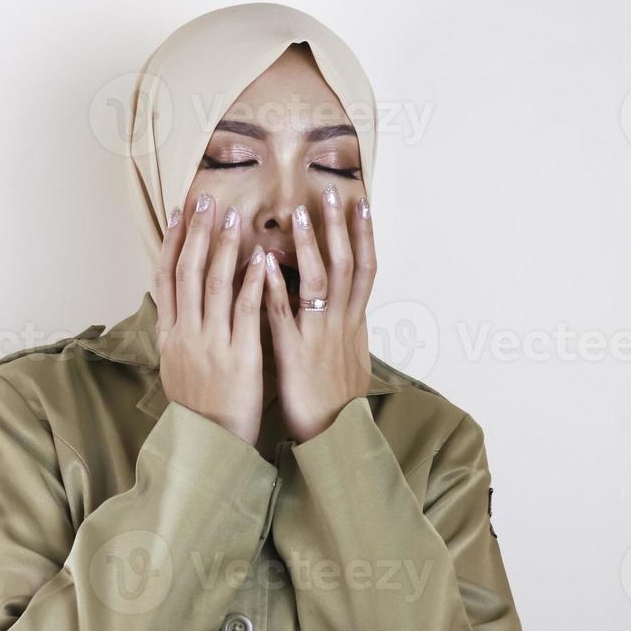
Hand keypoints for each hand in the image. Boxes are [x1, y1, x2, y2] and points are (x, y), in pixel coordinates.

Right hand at [153, 192, 268, 444]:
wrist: (208, 444)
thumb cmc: (200, 409)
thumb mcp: (177, 368)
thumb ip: (180, 334)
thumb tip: (179, 306)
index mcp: (170, 335)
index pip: (166, 277)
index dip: (173, 242)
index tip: (180, 213)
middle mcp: (186, 333)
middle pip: (187, 272)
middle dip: (198, 232)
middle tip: (207, 199)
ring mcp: (211, 343)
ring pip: (214, 284)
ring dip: (224, 246)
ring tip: (235, 215)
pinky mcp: (239, 355)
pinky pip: (246, 311)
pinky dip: (252, 281)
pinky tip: (261, 258)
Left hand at [262, 185, 374, 442]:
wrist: (334, 437)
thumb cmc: (336, 401)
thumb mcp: (350, 358)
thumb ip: (345, 328)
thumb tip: (347, 305)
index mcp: (355, 323)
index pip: (366, 270)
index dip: (364, 236)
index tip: (361, 205)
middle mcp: (343, 324)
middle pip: (348, 266)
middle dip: (340, 228)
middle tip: (332, 193)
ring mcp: (320, 337)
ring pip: (320, 283)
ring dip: (309, 246)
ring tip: (298, 214)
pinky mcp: (296, 354)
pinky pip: (284, 315)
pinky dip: (275, 287)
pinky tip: (263, 264)